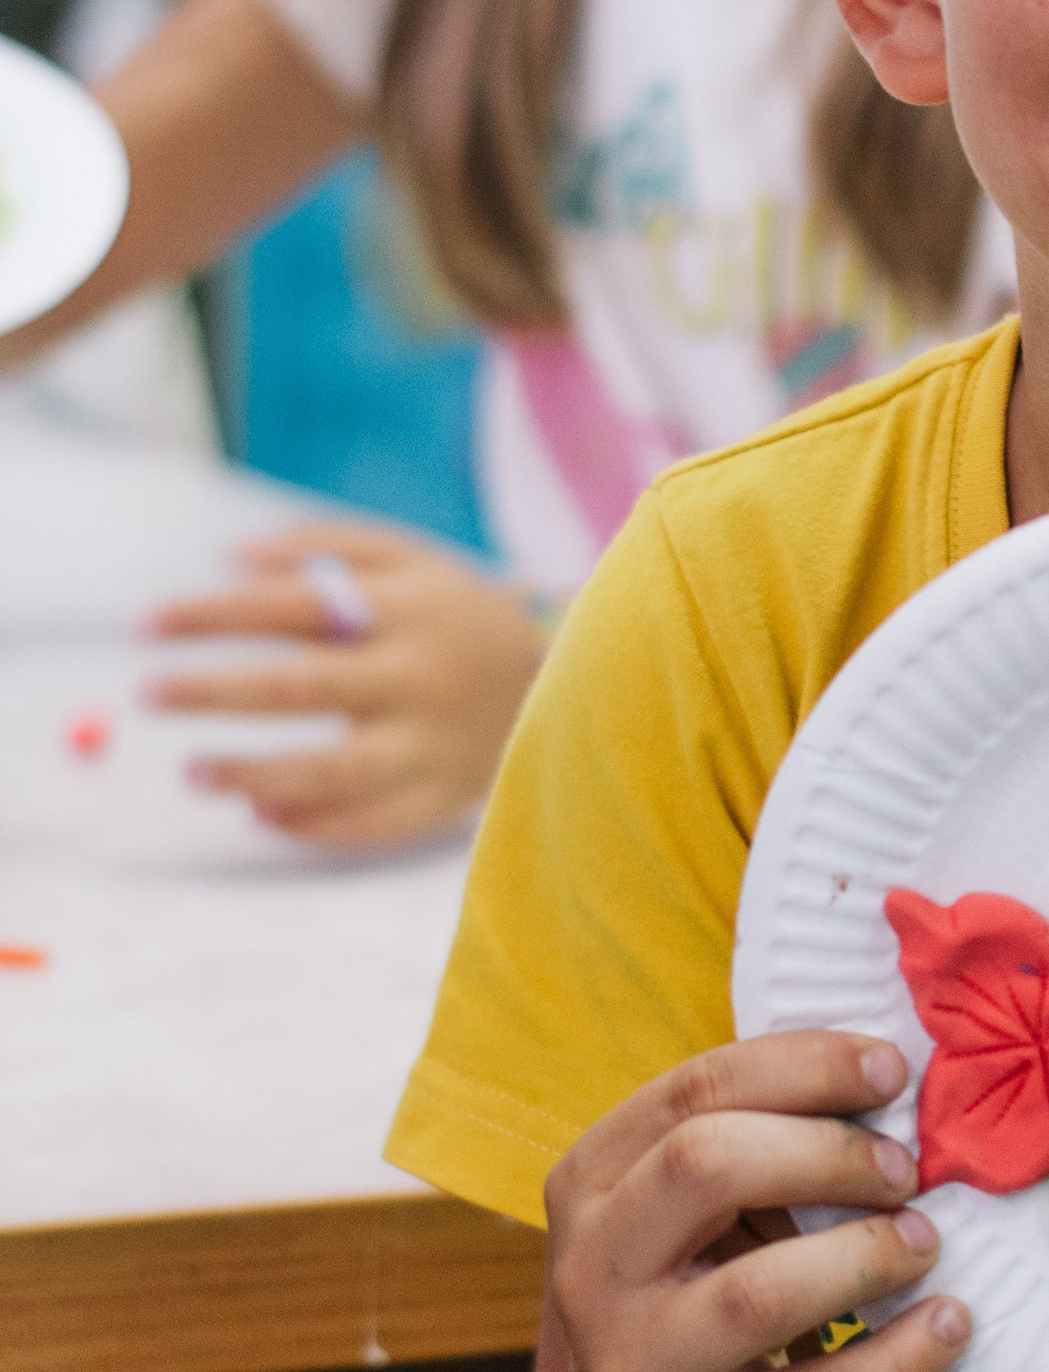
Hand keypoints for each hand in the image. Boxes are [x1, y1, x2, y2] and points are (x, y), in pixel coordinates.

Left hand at [142, 522, 550, 847]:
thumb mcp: (411, 557)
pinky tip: (261, 813)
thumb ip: (325, 546)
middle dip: (215, 692)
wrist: (578, 677)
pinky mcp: (445, 796)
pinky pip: (370, 825)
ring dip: (254, 775)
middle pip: (301, 688)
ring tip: (194, 773)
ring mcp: (433, 743)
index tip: (148, 625)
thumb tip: (231, 560)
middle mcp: (417, 675)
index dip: (215, 615)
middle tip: (149, 694)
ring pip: (332, 772)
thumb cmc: (461, 611)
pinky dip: (312, 825)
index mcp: (405, 607)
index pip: (291, 605)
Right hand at [542, 1030, 969, 1371]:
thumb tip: (894, 1092)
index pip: (693, 1090)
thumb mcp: (692, 1216)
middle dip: (828, 1152)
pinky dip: (900, 1357)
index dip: (804, 1067)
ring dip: (866, 1255)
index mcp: (590, 1182)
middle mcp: (593, 1271)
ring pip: (757, 1294)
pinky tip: (949, 1324)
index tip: (892, 1071)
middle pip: (706, 1165)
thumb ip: (759, 1145)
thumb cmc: (693, 1297)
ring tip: (924, 1242)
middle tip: (905, 1170)